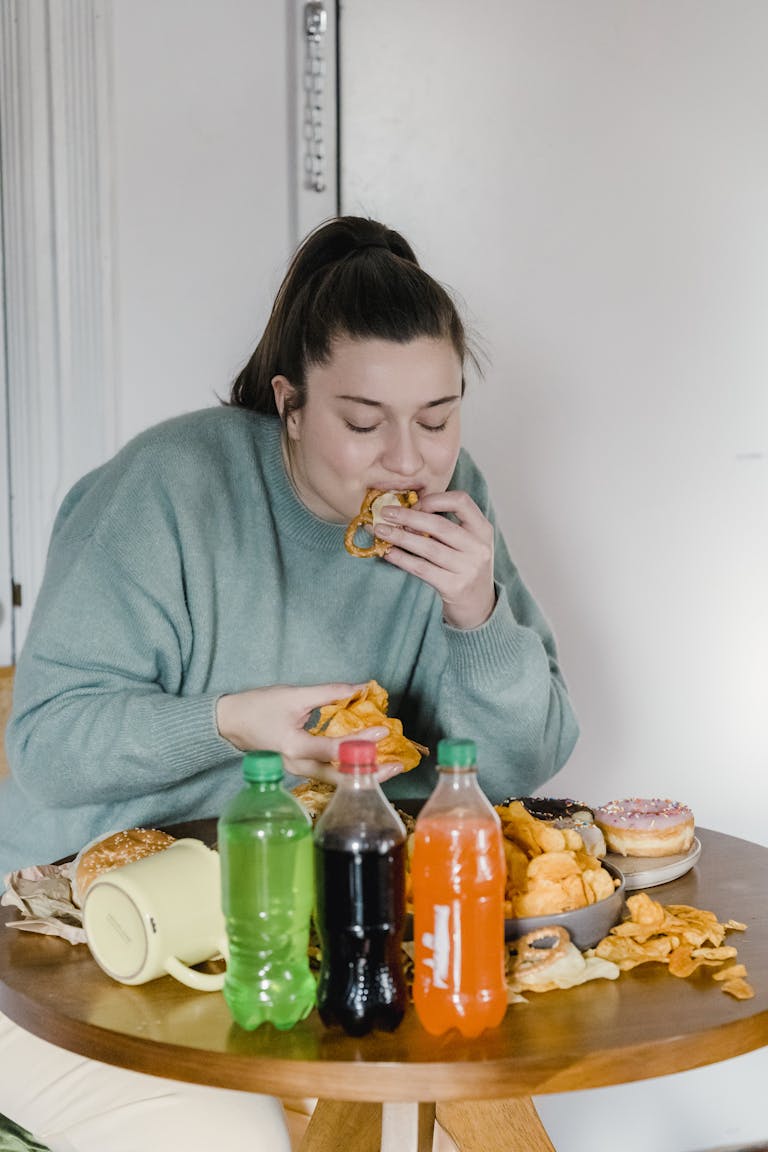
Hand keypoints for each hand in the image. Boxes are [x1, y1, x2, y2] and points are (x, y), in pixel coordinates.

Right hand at [215, 683, 402, 782]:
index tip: (383, 731)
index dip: (362, 740)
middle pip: (339, 776)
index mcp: (294, 747)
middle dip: (370, 773)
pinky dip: (349, 769)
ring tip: (387, 767)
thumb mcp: (294, 695)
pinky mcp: (300, 769)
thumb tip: (360, 688)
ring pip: (335, 779)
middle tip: (397, 766)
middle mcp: (297, 765)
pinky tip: (366, 763)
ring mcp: (298, 771)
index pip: (335, 748)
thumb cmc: (258, 707)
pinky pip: (328, 774)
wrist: (230, 723)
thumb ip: (328, 693)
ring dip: (362, 774)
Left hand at [374, 490, 496, 629]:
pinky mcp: (455, 587)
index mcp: (483, 529)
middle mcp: (479, 547)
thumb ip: (447, 525)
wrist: (478, 605)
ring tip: (380, 530)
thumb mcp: (468, 542)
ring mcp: (468, 568)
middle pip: (439, 525)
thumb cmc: (466, 567)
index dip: (435, 499)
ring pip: (428, 547)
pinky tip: (388, 553)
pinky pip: (422, 568)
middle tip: (385, 512)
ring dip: (400, 537)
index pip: (461, 501)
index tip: (414, 503)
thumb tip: (404, 510)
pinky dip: (402, 559)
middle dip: (408, 516)